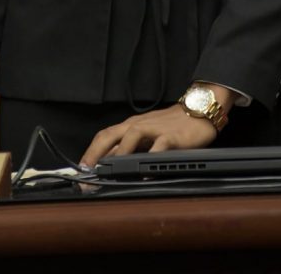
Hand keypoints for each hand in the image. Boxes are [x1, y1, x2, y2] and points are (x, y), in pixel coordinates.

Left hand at [80, 103, 218, 167]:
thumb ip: (131, 147)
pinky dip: (151, 158)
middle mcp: (139, 125)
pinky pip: (159, 146)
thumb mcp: (147, 134)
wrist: (199, 108)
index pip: (104, 136)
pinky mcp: (172, 136)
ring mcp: (155, 129)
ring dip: (118, 153)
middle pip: (110, 134)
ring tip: (110, 170)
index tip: (80, 169)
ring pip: (131, 136)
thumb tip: (111, 163)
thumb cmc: (172, 124)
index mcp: (131, 125)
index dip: (90, 152)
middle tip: (86, 172)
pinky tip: (146, 172)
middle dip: (95, 152)